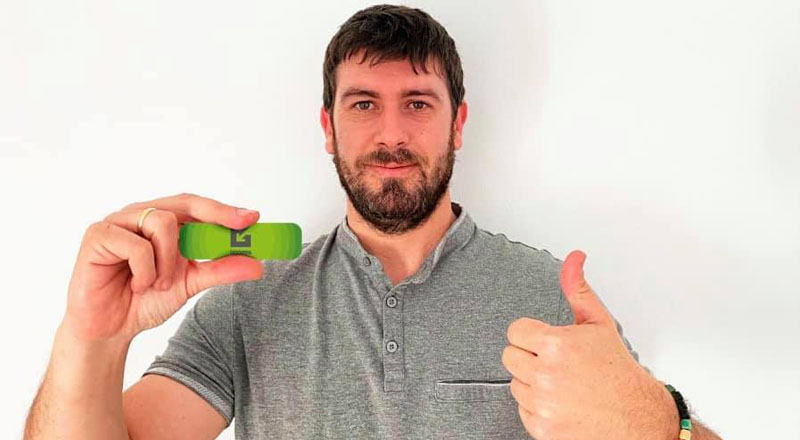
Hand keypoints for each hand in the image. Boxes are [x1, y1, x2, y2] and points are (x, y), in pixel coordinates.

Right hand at [62, 192, 264, 343]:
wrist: (108, 329)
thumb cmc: (143, 300)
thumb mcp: (190, 284)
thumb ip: (219, 271)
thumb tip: (256, 264)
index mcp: (163, 222)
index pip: (197, 206)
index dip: (225, 210)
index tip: (252, 218)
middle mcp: (141, 215)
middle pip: (183, 203)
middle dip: (215, 215)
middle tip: (239, 229)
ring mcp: (118, 222)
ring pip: (162, 223)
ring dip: (170, 260)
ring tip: (161, 282)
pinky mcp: (98, 235)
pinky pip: (136, 246)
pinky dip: (145, 271)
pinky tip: (137, 285)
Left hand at [501, 250, 677, 439]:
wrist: (638, 417)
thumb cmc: (617, 370)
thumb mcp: (599, 324)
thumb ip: (578, 289)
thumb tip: (574, 258)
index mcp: (556, 344)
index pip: (515, 331)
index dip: (532, 334)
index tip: (548, 341)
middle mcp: (546, 374)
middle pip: (510, 356)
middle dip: (530, 356)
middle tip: (557, 363)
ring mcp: (543, 403)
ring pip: (515, 383)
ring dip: (533, 383)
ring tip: (563, 384)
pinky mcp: (542, 428)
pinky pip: (522, 409)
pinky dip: (538, 408)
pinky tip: (562, 403)